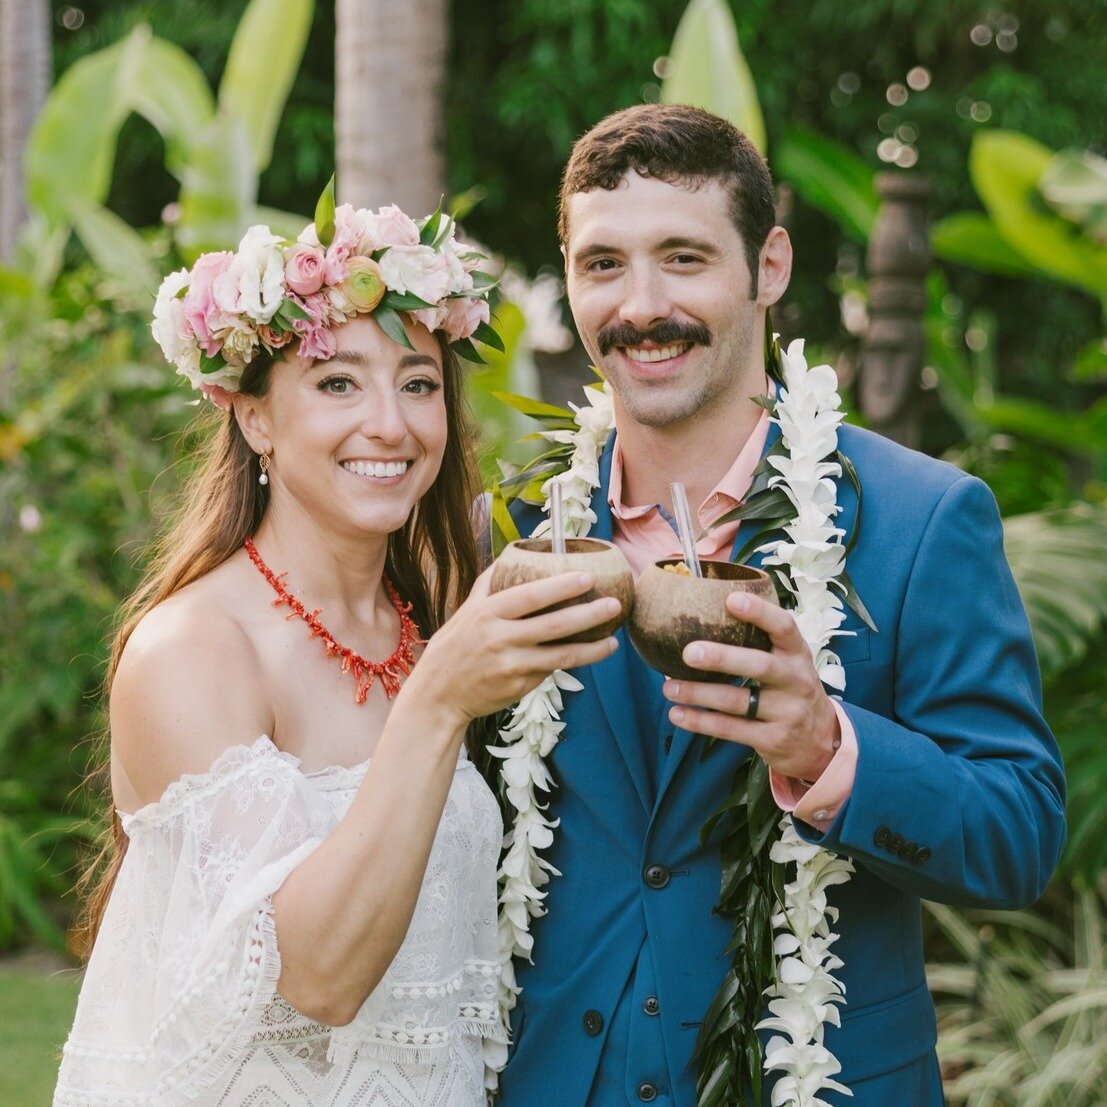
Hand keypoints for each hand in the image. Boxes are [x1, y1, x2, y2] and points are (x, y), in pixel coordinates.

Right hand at [411, 567, 619, 725]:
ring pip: (560, 656)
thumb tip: (511, 554)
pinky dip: (570, 663)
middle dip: (588, 614)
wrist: (437, 696)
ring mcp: (511, 666)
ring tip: (614, 641)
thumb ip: (489, 584)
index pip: (530, 596)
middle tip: (614, 604)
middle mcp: (499, 639)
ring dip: (592, 648)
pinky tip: (589, 655)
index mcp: (487, 614)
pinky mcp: (518, 687)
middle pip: (553, 625)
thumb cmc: (454, 648)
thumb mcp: (465, 612)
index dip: (560, 586)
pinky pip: (549, 671)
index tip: (588, 577)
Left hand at [661, 591, 839, 779]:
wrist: (821, 741)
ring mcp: (787, 712)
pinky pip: (730, 729)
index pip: (784, 627)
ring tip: (669, 687)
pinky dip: (700, 722)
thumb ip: (761, 642)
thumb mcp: (788, 662)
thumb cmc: (790, 688)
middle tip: (688, 653)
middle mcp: (796, 681)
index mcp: (797, 654)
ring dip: (698, 694)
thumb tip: (704, 616)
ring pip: (737, 701)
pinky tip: (677, 714)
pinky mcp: (773, 740)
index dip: (760, 612)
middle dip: (722, 658)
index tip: (730, 600)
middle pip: (760, 665)